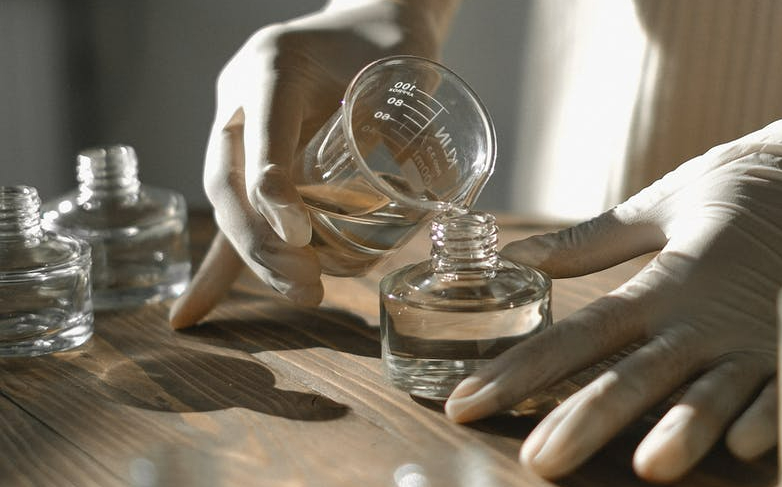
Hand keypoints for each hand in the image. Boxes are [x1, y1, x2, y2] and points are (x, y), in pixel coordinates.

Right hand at [170, 0, 457, 328]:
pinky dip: (221, 263)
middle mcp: (242, 97)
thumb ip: (402, 120)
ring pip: (230, 204)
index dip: (272, 187)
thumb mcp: (400, 67)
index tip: (300, 235)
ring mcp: (239, 128)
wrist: (365, 24)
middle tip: (306, 285)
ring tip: (301, 294)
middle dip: (262, 242)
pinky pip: (235, 212)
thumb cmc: (387, 41)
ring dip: (256, 259)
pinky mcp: (250, 157)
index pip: (262, 133)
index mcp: (273, 65)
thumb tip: (422, 197)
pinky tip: (195, 312)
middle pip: (229, 180)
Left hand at [445, 51, 781, 481]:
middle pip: (632, 377)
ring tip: (650, 468)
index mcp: (663, 281)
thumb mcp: (663, 203)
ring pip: (710, 394)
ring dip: (682, 430)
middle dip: (584, 422)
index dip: (518, 372)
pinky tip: (743, 449)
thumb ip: (590, 240)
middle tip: (538, 462)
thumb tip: (516, 255)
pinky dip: (769, 417)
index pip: (577, 335)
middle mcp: (702, 317)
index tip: (467, 404)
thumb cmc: (747, 183)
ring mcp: (755, 336)